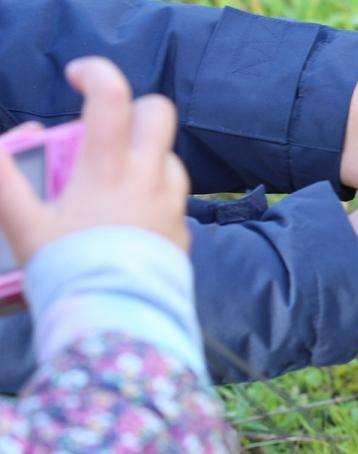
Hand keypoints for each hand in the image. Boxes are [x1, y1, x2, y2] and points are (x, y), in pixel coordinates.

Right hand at [0, 58, 188, 261]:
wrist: (117, 319)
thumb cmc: (67, 270)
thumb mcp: (23, 223)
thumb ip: (3, 178)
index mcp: (107, 168)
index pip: (113, 95)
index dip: (95, 73)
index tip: (77, 79)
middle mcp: (147, 179)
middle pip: (159, 113)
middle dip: (134, 109)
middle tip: (105, 128)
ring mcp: (170, 205)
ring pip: (171, 156)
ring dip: (146, 155)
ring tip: (114, 178)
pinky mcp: (182, 232)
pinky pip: (176, 199)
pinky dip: (155, 194)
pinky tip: (130, 216)